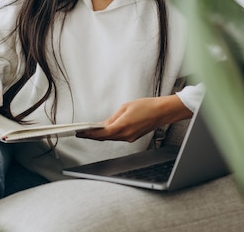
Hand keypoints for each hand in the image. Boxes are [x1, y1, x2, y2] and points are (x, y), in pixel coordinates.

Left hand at [77, 96, 191, 141]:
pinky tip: (104, 131)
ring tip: (89, 131)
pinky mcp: (133, 137)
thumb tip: (103, 124)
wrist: (163, 112)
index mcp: (123, 126)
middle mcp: (126, 135)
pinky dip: (110, 134)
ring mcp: (130, 138)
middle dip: (92, 135)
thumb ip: (112, 117)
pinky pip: (118, 137)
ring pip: (111, 138)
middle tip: (81, 132)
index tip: (80, 132)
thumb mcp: (125, 107)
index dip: (89, 134)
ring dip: (101, 135)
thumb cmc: (147, 106)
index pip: (102, 133)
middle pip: (105, 138)